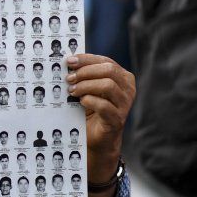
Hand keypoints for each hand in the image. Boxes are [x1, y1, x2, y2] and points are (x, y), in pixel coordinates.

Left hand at [66, 54, 135, 182]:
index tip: (69, 61)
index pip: (105, 61)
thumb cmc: (92, 109)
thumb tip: (68, 62)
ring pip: (108, 85)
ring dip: (86, 86)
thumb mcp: (89, 88)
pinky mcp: (118, 119)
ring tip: (72, 91)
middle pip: (109, 70)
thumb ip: (84, 75)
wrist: (97, 137)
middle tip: (69, 78)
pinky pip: (105, 106)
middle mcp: (128, 89)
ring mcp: (125, 104)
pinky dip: (90, 101)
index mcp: (122, 77)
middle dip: (86, 72)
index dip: (87, 59)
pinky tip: (81, 102)